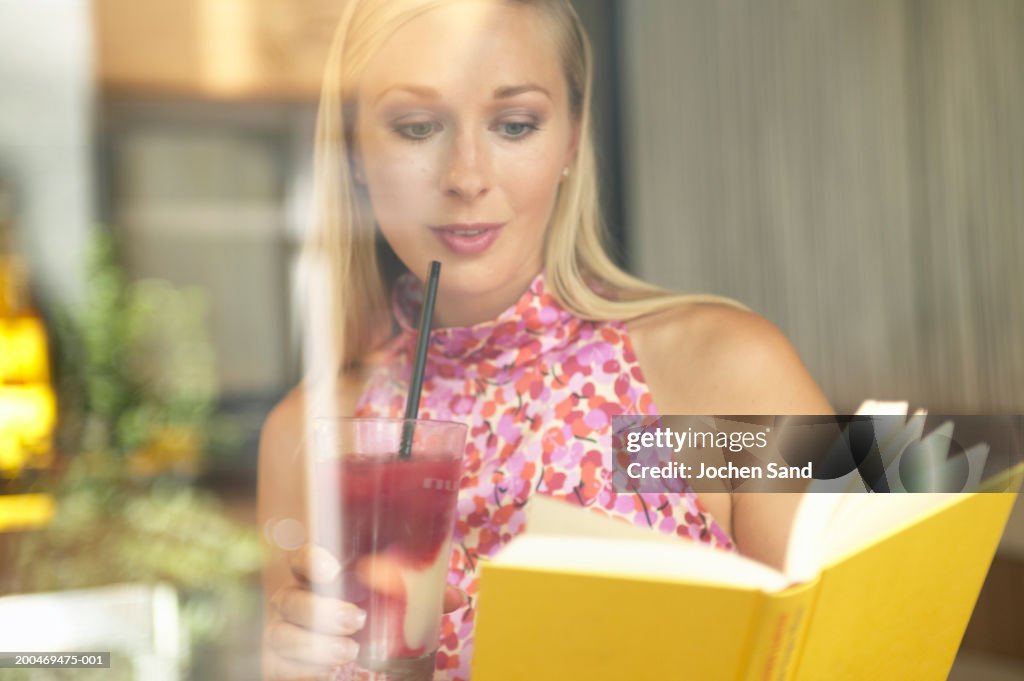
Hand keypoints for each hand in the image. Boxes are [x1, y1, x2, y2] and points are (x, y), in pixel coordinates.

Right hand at [264, 545, 467, 679]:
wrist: (340, 653)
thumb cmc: (367, 618)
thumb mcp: (394, 606)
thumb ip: (420, 598)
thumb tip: (456, 598)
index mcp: (318, 577)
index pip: (300, 558)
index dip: (311, 561)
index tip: (333, 570)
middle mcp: (293, 600)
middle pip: (289, 597)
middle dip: (321, 610)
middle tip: (357, 621)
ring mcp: (281, 631)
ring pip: (280, 634)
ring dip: (315, 645)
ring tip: (349, 652)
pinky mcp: (277, 663)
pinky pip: (278, 666)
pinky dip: (304, 670)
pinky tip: (328, 672)